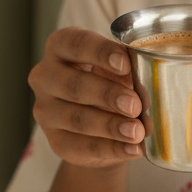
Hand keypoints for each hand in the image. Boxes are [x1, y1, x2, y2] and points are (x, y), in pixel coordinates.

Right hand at [29, 26, 146, 167]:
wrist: (99, 124)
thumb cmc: (110, 81)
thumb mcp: (119, 70)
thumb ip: (130, 74)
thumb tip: (147, 93)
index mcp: (60, 46)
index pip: (74, 43)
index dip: (99, 52)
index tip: (125, 64)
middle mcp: (44, 76)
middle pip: (72, 84)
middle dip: (107, 94)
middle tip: (135, 104)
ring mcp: (46, 110)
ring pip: (76, 118)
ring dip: (109, 126)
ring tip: (137, 131)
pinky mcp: (55, 141)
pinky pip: (80, 146)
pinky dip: (111, 148)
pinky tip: (133, 148)